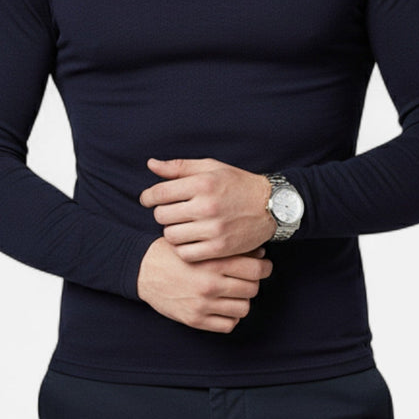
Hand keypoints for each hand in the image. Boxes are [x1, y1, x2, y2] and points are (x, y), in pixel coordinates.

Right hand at [136, 237, 272, 332]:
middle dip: (253, 282)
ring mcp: (203, 304)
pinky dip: (230, 317)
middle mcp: (210, 284)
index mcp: (212, 262)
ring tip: (235, 293)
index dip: (265, 267)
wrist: (144, 269)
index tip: (264, 266)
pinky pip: (228, 325)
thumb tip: (259, 254)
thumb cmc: (173, 252)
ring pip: (243, 308)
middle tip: (247, 278)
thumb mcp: (199, 243)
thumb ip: (227, 248)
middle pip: (252, 289)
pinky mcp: (195, 320)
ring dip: (242, 300)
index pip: (255, 269)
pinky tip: (224, 306)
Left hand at [139, 157, 275, 261]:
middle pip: (162, 215)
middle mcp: (207, 206)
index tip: (148, 199)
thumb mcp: (210, 167)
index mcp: (203, 183)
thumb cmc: (237, 183)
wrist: (270, 206)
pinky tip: (189, 240)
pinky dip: (183, 248)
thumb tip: (151, 165)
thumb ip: (179, 167)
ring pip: (171, 236)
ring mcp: (213, 229)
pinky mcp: (219, 248)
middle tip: (171, 212)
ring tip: (181, 225)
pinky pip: (185, 254)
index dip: (148, 196)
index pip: (160, 192)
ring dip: (172, 231)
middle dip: (162, 213)